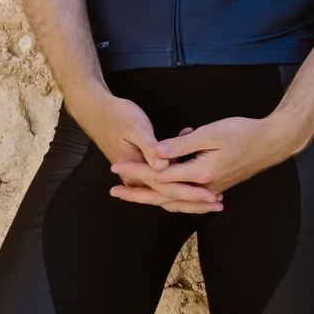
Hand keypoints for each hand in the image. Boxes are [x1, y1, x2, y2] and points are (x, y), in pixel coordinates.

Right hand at [71, 93, 221, 213]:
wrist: (95, 109)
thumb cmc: (117, 115)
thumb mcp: (136, 127)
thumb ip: (151, 147)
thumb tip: (163, 165)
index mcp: (134, 168)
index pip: (167, 187)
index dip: (191, 192)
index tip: (213, 196)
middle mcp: (134, 177)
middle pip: (168, 194)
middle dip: (194, 200)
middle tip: (219, 204)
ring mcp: (136, 173)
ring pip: (166, 190)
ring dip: (188, 193)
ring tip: (212, 197)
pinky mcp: (140, 165)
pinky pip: (162, 179)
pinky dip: (179, 180)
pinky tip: (195, 174)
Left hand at [110, 116, 283, 199]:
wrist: (271, 142)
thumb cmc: (244, 132)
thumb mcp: (212, 132)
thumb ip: (182, 144)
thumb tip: (156, 151)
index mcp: (201, 173)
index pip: (160, 176)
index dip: (136, 171)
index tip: (116, 166)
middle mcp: (203, 188)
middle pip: (163, 195)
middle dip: (136, 192)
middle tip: (114, 191)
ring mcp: (210, 191)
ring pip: (174, 201)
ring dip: (151, 197)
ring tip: (131, 195)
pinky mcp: (215, 188)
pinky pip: (186, 199)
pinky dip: (170, 198)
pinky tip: (162, 196)